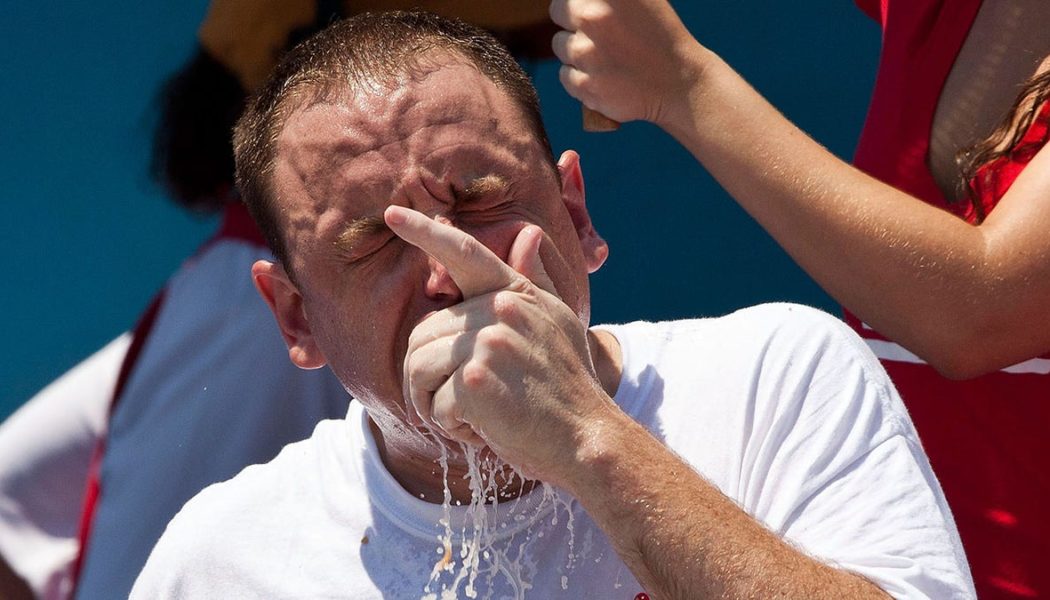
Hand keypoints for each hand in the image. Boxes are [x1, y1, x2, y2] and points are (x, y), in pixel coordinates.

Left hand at [386, 206, 610, 482]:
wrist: (589, 437)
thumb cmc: (570, 387)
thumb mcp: (559, 324)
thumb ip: (536, 281)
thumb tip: (528, 234)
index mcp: (517, 293)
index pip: (464, 253)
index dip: (426, 232)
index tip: (393, 214)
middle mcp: (502, 309)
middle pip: (423, 332)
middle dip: (429, 376)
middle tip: (461, 403)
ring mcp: (489, 341)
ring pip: (418, 366)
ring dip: (433, 403)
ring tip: (468, 417)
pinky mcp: (476, 379)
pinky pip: (433, 402)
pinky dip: (450, 426)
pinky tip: (482, 431)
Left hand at [549, 0, 703, 127]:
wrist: (679, 83)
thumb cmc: (659, 35)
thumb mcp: (640, 0)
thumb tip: (581, 0)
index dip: (580, 1)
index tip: (592, 12)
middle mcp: (594, 17)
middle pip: (558, 11)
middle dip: (573, 21)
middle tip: (599, 33)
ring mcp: (587, 52)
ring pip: (560, 45)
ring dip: (577, 51)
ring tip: (607, 57)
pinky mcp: (584, 85)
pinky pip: (565, 75)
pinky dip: (580, 78)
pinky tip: (605, 77)